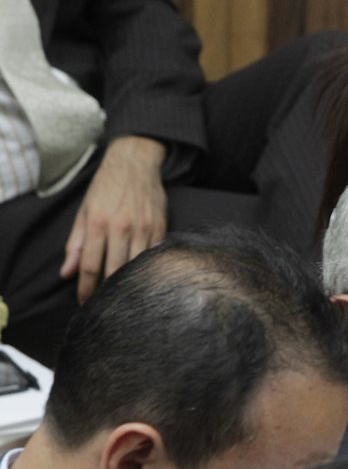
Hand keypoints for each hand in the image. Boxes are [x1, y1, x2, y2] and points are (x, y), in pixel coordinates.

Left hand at [60, 136, 167, 302]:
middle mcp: (122, 227)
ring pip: (137, 266)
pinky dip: (147, 269)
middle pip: (115, 270)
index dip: (87, 289)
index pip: (91, 266)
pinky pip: (154, 256)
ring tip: (122, 295)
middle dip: (108, 291)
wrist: (135, 164)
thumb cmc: (106, 188)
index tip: (85, 303)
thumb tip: (66, 273)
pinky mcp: (161, 228)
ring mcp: (144, 229)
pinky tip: (142, 278)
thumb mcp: (84, 213)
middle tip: (104, 304)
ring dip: (129, 283)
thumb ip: (75, 244)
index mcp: (98, 224)